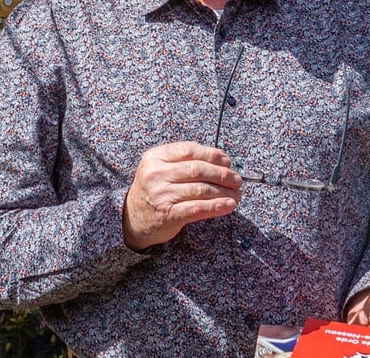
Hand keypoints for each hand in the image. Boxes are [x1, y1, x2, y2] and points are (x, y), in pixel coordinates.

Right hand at [122, 142, 241, 248]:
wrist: (131, 219)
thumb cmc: (153, 190)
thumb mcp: (159, 168)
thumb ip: (183, 161)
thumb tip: (222, 161)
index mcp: (155, 157)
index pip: (189, 150)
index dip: (212, 155)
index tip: (227, 161)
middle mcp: (156, 174)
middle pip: (197, 169)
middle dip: (222, 174)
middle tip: (237, 180)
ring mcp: (161, 194)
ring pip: (201, 189)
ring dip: (224, 192)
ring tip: (237, 194)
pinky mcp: (168, 214)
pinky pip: (198, 208)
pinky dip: (217, 206)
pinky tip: (229, 205)